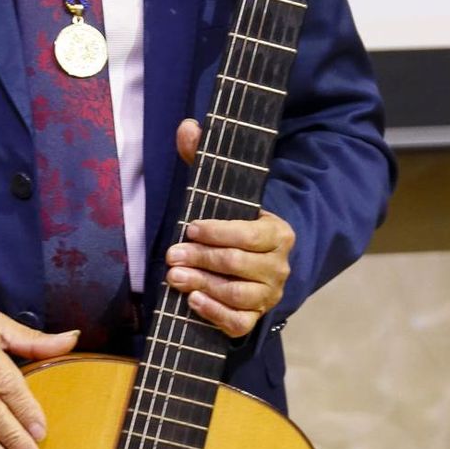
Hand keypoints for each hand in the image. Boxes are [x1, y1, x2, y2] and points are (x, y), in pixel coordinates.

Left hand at [164, 118, 294, 340]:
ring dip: (202, 285)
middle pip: (238, 264)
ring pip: (237, 294)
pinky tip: (192, 301)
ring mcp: (269, 294)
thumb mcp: (221, 192)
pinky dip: (213, 313)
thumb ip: (203, 159)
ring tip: (174, 277)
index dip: (218, 232)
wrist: (257, 265)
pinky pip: (237, 322)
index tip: (190, 228)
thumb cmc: (233, 224)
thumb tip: (187, 126)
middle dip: (201, 258)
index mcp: (278, 232)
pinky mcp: (255, 318)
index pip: (249, 233)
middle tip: (170, 255)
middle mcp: (279, 265)